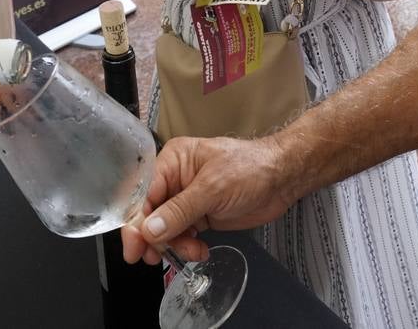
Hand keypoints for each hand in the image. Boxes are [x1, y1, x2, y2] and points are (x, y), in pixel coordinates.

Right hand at [121, 135, 297, 264]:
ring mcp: (187, 200)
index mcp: (173, 161)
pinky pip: (181, 236)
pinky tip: (200, 251)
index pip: (143, 194)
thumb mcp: (213, 188)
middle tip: (156, 258)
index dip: (136, 222)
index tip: (134, 247)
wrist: (283, 179)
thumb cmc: (251, 169)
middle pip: (150, 214)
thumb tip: (149, 230)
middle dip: (154, 237)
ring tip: (192, 252)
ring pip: (165, 230)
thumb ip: (180, 210)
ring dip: (174, 246)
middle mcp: (175, 180)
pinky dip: (187, 247)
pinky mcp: (199, 216)